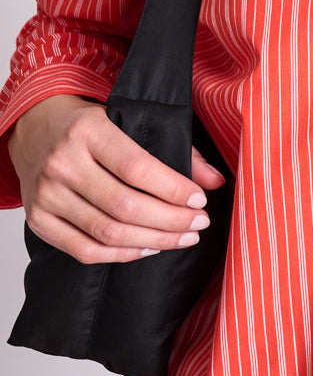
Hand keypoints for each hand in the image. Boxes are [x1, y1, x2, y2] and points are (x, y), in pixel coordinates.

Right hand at [7, 93, 225, 264]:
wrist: (35, 128)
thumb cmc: (88, 125)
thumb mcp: (129, 120)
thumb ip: (175, 148)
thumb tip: (215, 181)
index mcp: (89, 131)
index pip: (137, 168)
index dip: (173, 189)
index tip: (200, 200)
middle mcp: (63, 163)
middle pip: (124, 206)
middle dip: (170, 220)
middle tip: (200, 224)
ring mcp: (47, 194)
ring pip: (107, 232)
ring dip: (153, 241)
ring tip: (183, 238)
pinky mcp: (39, 220)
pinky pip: (84, 250)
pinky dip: (121, 255)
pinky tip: (148, 249)